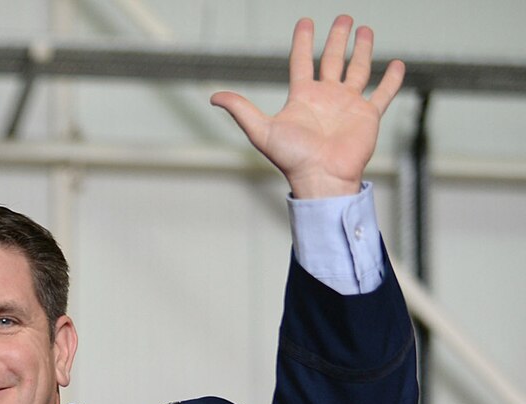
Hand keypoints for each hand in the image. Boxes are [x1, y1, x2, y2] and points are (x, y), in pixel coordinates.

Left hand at [210, 16, 404, 198]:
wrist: (321, 178)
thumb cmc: (292, 159)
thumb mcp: (261, 130)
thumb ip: (241, 110)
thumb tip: (215, 97)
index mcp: (303, 98)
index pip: (302, 62)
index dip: (303, 42)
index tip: (306, 22)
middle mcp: (326, 97)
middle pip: (332, 60)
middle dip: (337, 39)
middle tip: (344, 18)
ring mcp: (348, 105)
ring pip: (358, 70)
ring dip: (362, 50)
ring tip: (365, 30)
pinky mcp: (368, 115)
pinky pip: (383, 94)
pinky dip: (391, 80)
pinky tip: (396, 65)